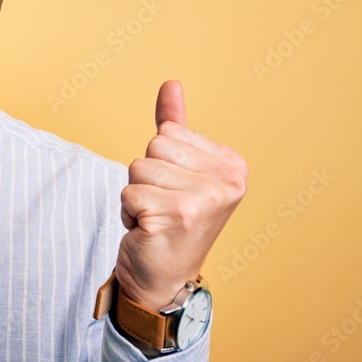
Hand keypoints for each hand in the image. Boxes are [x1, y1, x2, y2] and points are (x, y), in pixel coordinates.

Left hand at [116, 80, 247, 309]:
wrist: (164, 277)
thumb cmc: (170, 219)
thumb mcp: (178, 168)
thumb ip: (175, 124)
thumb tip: (171, 83)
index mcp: (233, 165)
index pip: (168, 132)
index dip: (160, 162)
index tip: (176, 191)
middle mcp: (226, 182)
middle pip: (152, 147)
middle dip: (146, 178)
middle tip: (163, 207)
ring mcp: (203, 199)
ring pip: (137, 168)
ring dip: (136, 195)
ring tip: (156, 218)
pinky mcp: (176, 215)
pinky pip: (129, 192)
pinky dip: (129, 212)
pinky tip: (148, 230)